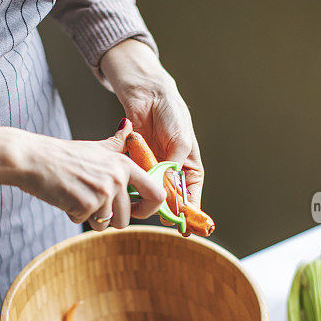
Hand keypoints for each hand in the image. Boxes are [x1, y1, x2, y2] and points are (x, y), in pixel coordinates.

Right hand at [14, 119, 165, 230]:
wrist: (33, 158)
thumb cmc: (62, 155)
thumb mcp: (96, 146)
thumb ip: (117, 143)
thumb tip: (128, 126)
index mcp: (124, 164)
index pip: (156, 193)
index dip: (149, 208)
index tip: (136, 210)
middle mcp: (118, 177)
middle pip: (127, 218)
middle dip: (109, 218)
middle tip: (92, 203)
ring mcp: (103, 191)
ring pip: (107, 224)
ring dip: (91, 218)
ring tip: (77, 196)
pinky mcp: (87, 204)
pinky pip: (86, 222)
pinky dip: (74, 214)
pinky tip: (65, 197)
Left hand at [100, 39, 203, 206]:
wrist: (146, 93)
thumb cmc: (171, 112)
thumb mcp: (180, 139)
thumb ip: (175, 164)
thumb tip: (171, 188)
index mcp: (187, 165)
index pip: (191, 193)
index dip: (190, 210)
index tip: (187, 227)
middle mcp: (170, 169)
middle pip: (169, 196)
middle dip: (165, 207)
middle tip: (160, 216)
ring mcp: (151, 166)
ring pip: (150, 190)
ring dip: (147, 195)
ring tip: (143, 202)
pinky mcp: (134, 161)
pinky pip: (134, 177)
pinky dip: (132, 182)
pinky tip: (129, 187)